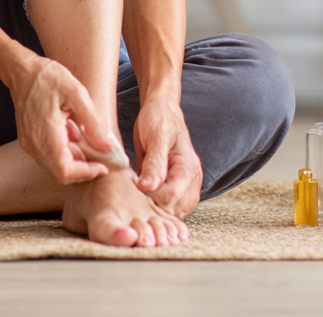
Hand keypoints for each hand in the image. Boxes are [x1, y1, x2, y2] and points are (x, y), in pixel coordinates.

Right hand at [9, 54, 127, 184]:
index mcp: (45, 135)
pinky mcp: (27, 140)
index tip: (103, 167)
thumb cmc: (48, 78)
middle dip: (82, 169)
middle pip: (60, 172)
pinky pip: (47, 156)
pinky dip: (63, 152)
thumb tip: (111, 146)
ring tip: (85, 138)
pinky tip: (71, 132)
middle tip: (100, 156)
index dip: (86, 173)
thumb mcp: (77, 94)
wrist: (21, 70)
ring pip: (54, 166)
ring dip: (73, 160)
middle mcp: (34, 144)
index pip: (65, 171)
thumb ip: (94, 123)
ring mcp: (29, 143)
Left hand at [132, 99, 202, 218]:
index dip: (152, 197)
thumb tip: (148, 187)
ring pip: (172, 212)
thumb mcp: (156, 135)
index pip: (173, 196)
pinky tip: (141, 198)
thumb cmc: (159, 118)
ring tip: (136, 198)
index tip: (134, 187)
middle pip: (175, 209)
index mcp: (188, 166)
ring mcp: (184, 185)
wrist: (161, 109)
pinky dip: (154, 206)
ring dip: (154, 210)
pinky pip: (167, 206)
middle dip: (154, 207)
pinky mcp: (173, 186)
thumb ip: (155, 162)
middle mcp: (190, 180)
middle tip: (132, 196)